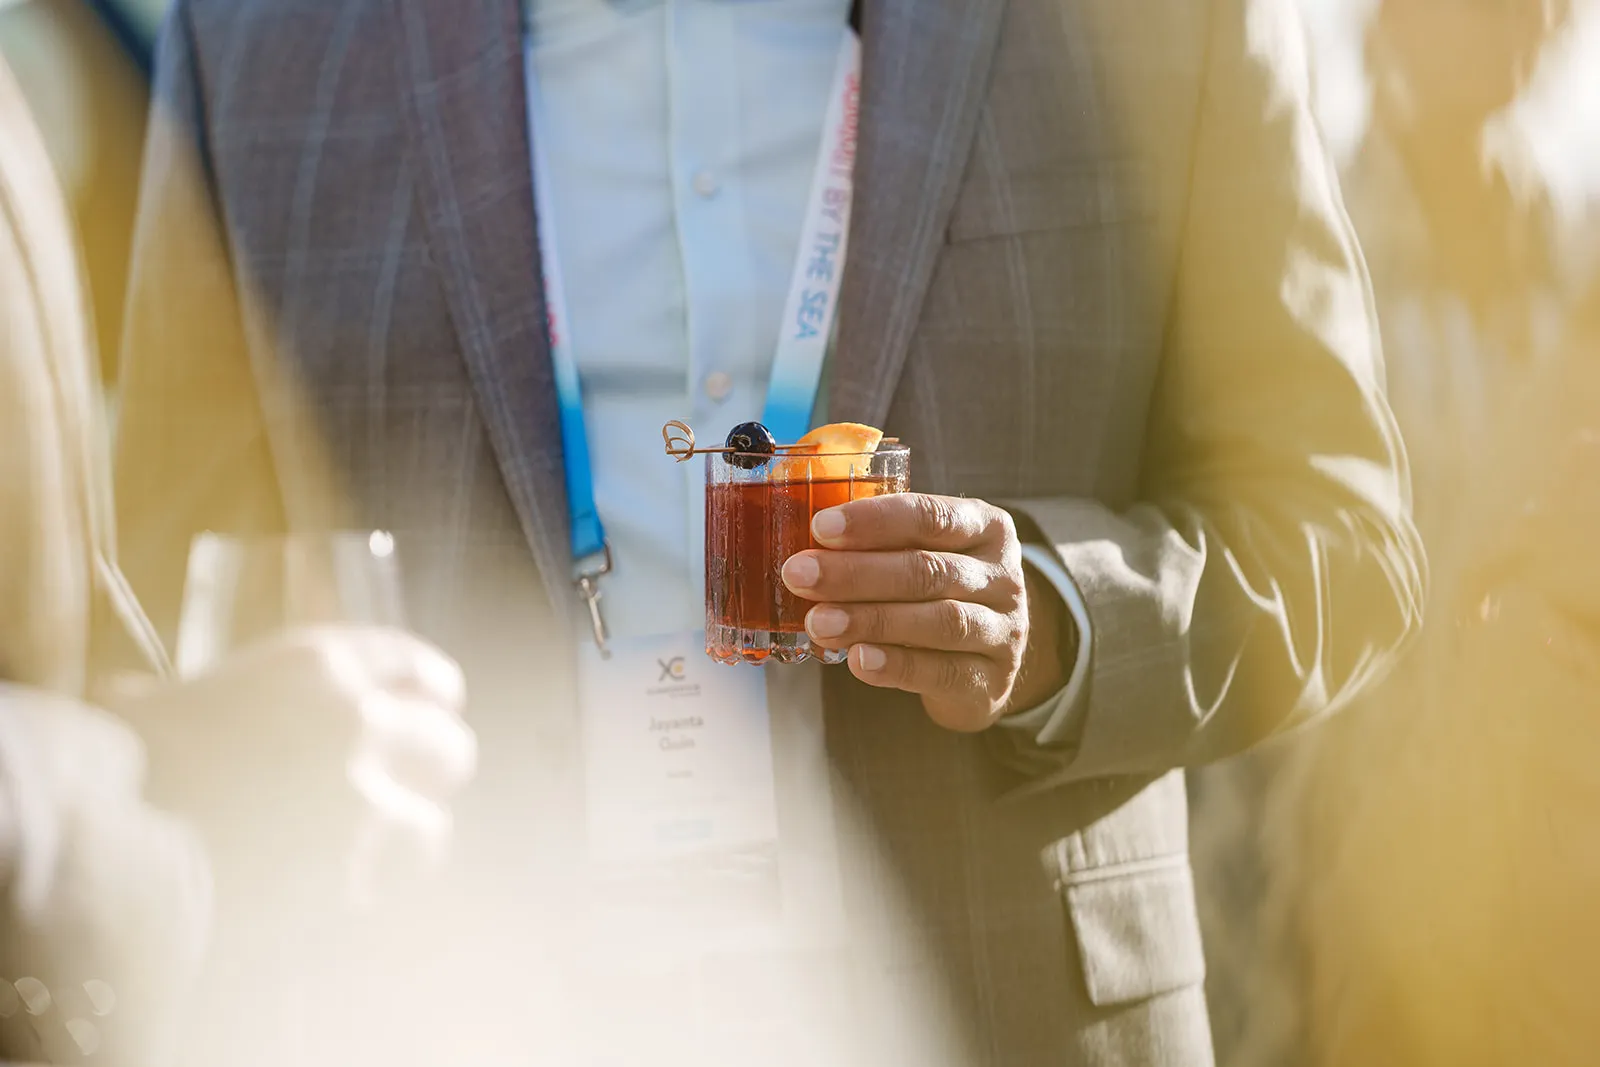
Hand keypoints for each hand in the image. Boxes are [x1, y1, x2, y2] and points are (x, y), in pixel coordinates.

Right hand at [116, 626, 475, 898]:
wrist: (89, 840)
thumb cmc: (115, 760)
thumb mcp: (169, 697)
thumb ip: (216, 694)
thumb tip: (162, 695)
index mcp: (317, 666)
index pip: (418, 670)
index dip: (426, 699)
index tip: (428, 713)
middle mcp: (355, 724)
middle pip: (447, 745)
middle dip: (426, 772)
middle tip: (397, 789)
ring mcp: (359, 806)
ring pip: (431, 825)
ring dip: (402, 840)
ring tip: (363, 851)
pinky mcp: (349, 879)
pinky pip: (387, 892)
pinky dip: (369, 894)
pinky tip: (337, 890)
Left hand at [780, 494, 1065, 731]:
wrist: (989, 660)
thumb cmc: (940, 593)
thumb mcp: (925, 554)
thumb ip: (880, 543)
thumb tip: (805, 540)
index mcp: (985, 528)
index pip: (931, 516)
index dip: (875, 521)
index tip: (821, 528)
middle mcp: (1002, 576)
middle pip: (928, 570)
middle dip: (856, 572)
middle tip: (800, 575)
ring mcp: (1003, 630)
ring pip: (939, 620)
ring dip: (872, 620)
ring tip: (819, 622)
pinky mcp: (990, 679)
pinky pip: (941, 671)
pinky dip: (897, 666)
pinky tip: (858, 660)